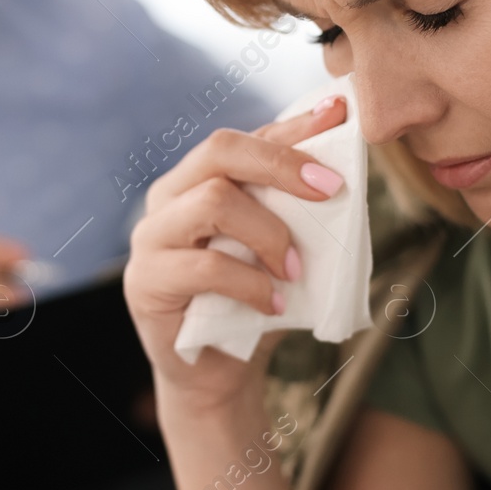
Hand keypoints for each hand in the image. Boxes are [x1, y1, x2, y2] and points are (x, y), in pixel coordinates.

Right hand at [124, 94, 350, 422]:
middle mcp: (168, 197)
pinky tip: (277, 303)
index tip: (340, 118)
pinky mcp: (146, 281)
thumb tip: (344, 163)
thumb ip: (300, 209)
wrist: (220, 372)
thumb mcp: (284, 247)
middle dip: (282, 164)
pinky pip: (206, 266)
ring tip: (296, 270)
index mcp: (199, 179)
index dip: (293, 125)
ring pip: (213, 201)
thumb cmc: (255, 302)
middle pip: (220, 150)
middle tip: (331, 190)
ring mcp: (151, 237)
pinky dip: (252, 283)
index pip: (247, 137)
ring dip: (270, 233)